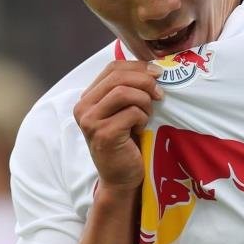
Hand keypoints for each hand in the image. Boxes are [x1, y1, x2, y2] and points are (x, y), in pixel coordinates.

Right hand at [73, 60, 162, 191]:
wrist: (121, 177)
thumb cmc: (126, 143)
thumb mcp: (124, 111)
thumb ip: (128, 89)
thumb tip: (154, 68)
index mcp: (87, 97)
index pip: (112, 68)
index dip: (137, 66)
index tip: (158, 73)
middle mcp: (83, 107)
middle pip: (118, 77)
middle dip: (145, 81)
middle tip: (160, 94)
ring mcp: (90, 121)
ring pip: (124, 92)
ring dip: (144, 101)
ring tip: (147, 115)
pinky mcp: (103, 134)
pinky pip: (131, 113)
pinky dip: (142, 118)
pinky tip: (140, 129)